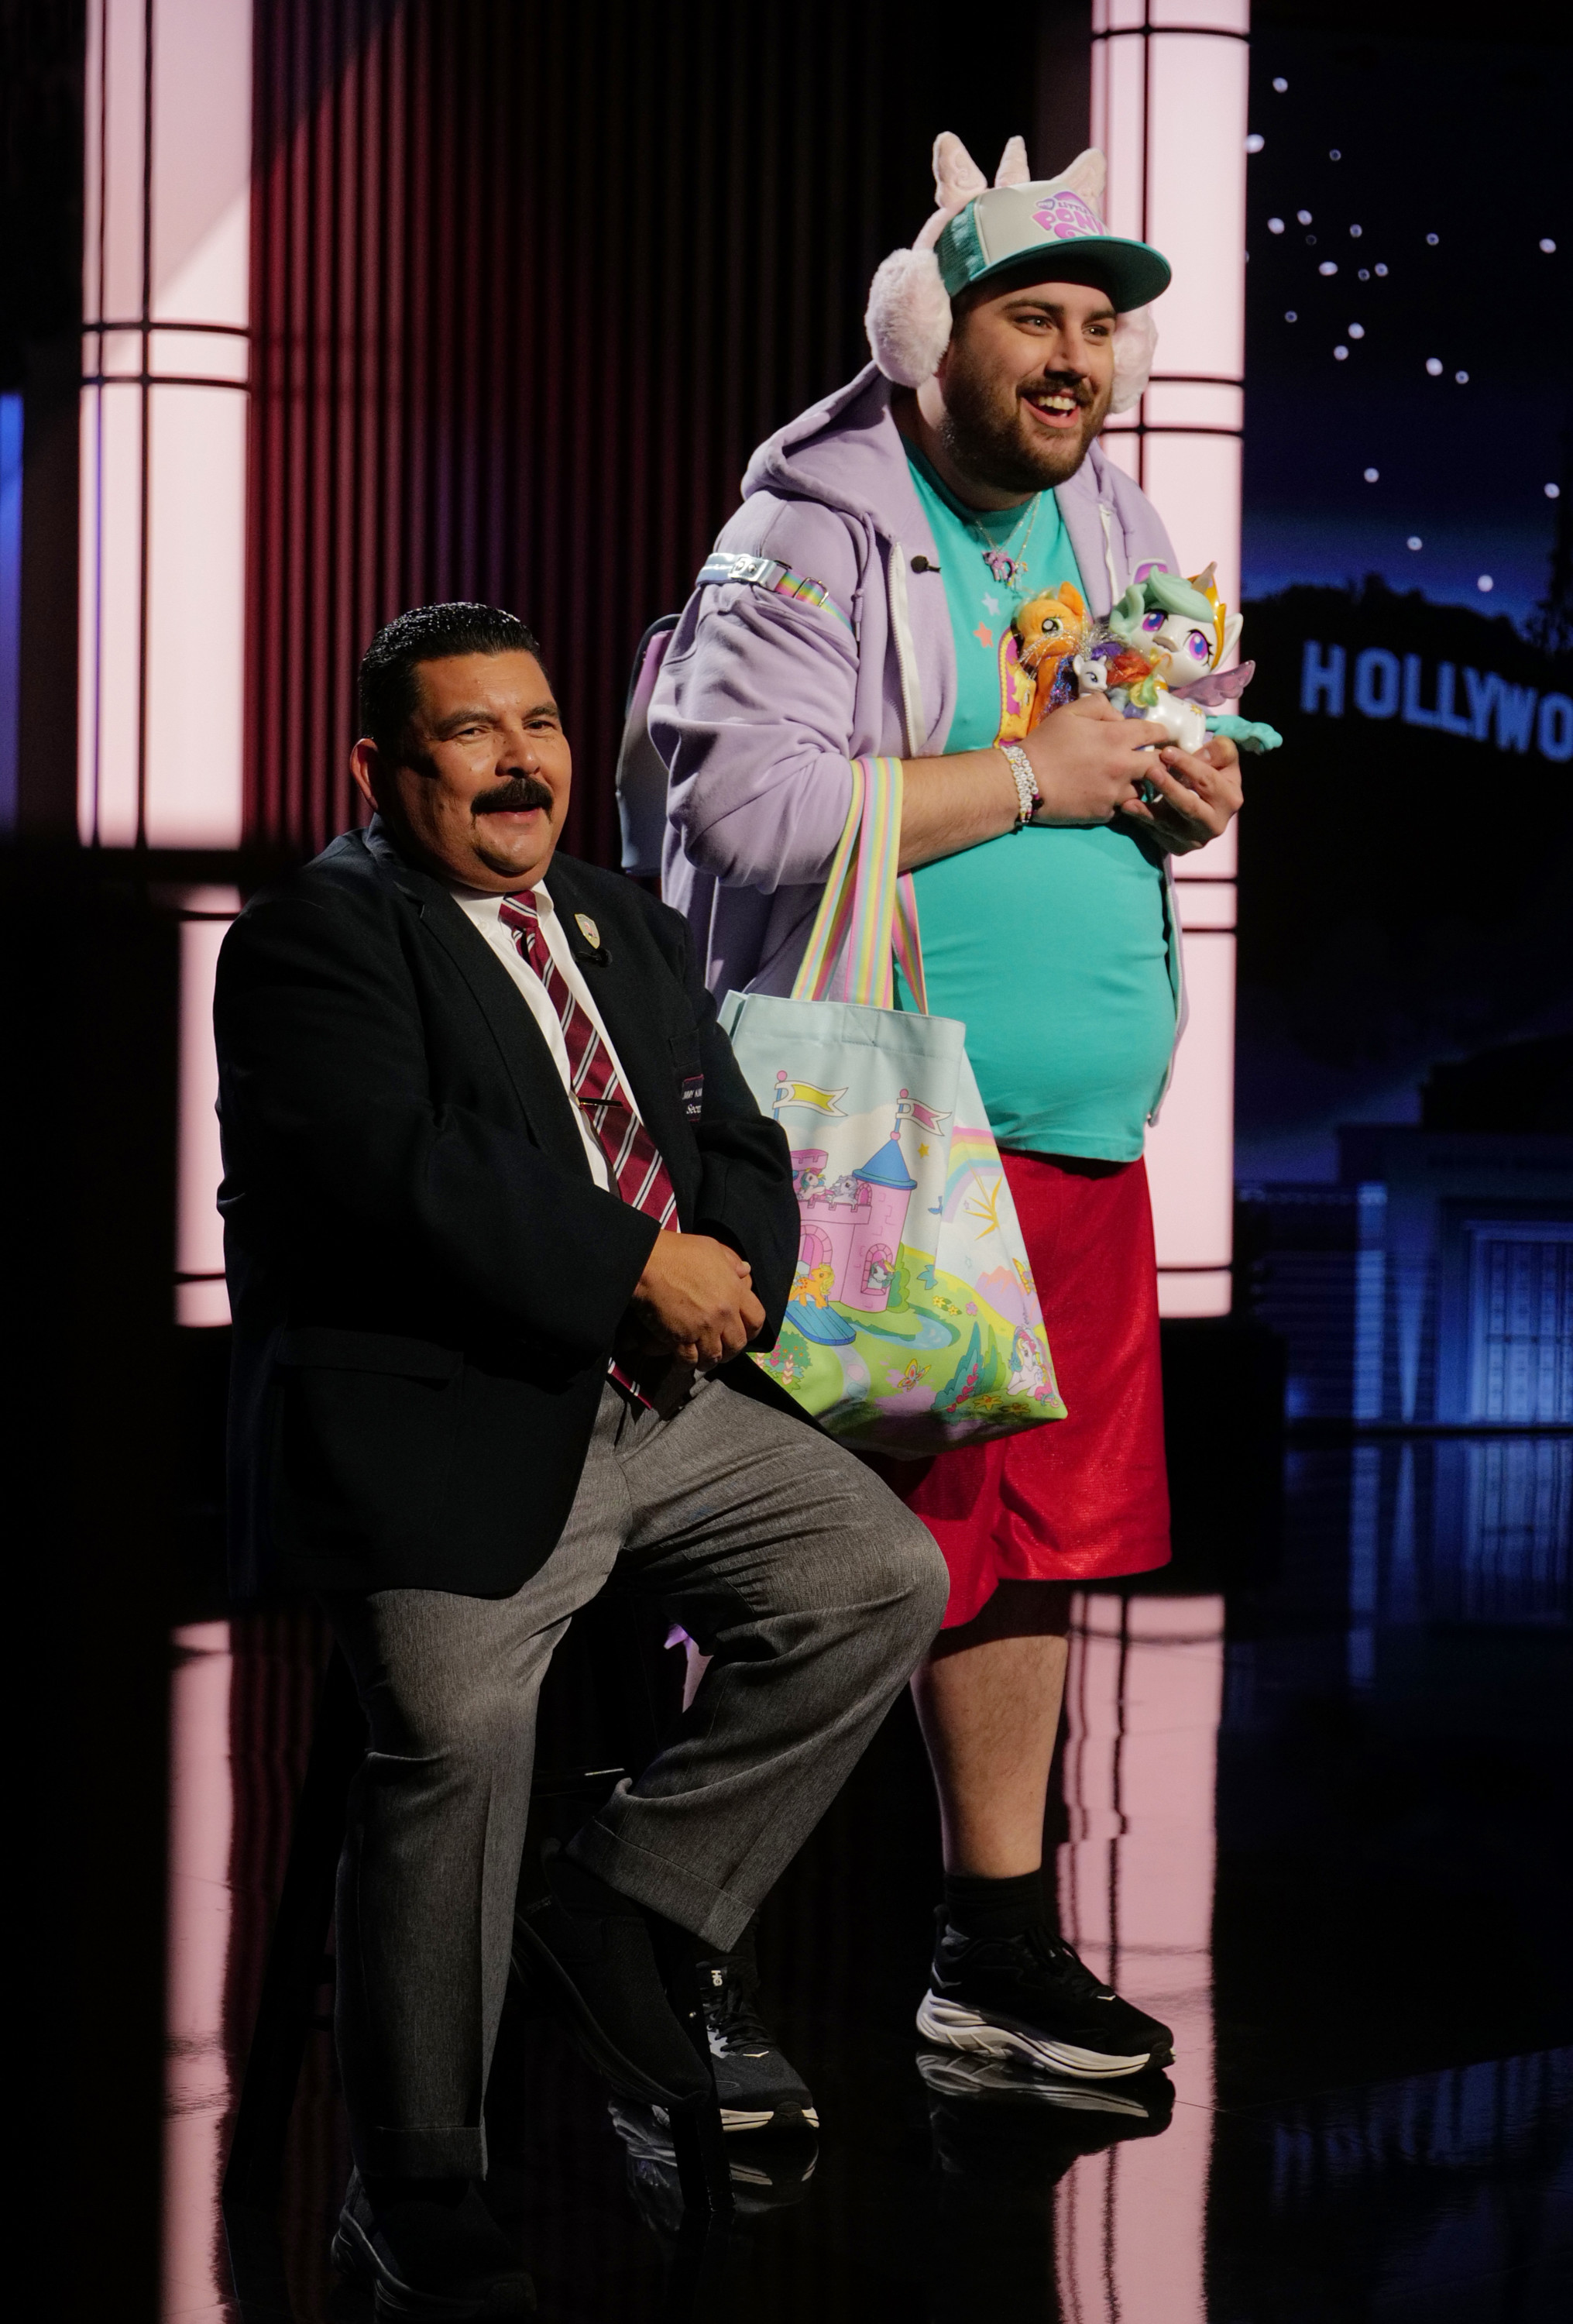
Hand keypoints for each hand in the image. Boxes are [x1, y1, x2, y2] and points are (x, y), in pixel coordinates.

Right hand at [623, 1231, 764, 1367]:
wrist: (648, 1262)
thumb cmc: (678, 1252)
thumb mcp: (712, 1248)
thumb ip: (731, 1262)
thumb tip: (745, 1271)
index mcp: (734, 1291)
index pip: (757, 1319)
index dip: (752, 1330)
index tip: (744, 1333)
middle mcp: (723, 1313)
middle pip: (737, 1344)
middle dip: (730, 1350)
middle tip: (721, 1349)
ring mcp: (702, 1328)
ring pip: (713, 1356)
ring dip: (708, 1360)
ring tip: (701, 1359)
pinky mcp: (680, 1338)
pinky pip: (689, 1360)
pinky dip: (686, 1364)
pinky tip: (682, 1361)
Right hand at [1023, 694, 1167, 824]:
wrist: (1024, 781)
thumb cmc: (1045, 743)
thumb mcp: (1070, 712)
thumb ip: (1100, 706)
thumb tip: (1119, 718)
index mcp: (1117, 737)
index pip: (1155, 733)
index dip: (1160, 733)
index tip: (1160, 736)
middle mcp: (1124, 766)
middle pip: (1159, 765)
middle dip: (1158, 761)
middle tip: (1151, 760)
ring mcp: (1115, 792)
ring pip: (1143, 789)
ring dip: (1138, 783)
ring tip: (1128, 780)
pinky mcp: (1104, 812)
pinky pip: (1121, 807)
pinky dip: (1118, 801)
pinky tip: (1106, 796)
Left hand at [1119, 731, 1242, 852]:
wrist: (1207, 802)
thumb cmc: (1214, 771)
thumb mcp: (1224, 756)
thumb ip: (1219, 751)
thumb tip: (1201, 755)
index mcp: (1230, 800)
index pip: (1207, 781)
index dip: (1187, 765)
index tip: (1166, 752)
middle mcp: (1215, 824)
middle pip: (1189, 807)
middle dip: (1169, 789)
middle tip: (1150, 771)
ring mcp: (1196, 839)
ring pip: (1169, 824)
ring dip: (1148, 811)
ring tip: (1129, 800)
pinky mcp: (1178, 847)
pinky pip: (1158, 834)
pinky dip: (1142, 821)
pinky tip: (1129, 809)